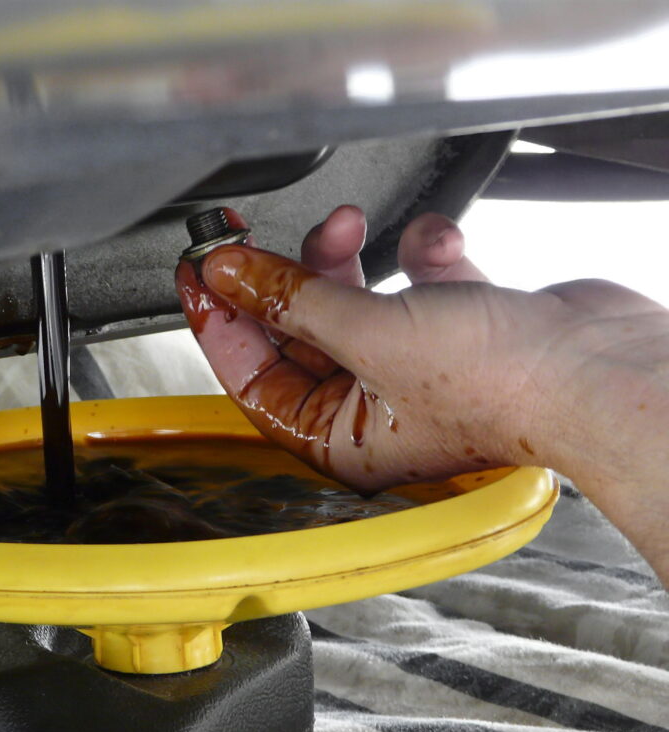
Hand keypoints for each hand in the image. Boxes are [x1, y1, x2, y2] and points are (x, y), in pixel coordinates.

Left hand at [174, 206, 668, 498]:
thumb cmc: (500, 387)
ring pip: (350, 301)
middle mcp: (372, 410)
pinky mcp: (456, 328)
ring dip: (341, 257)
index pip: (251, 378)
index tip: (198, 274)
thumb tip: (227, 276)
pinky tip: (433, 245)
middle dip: (282, 279)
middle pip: (296, 334)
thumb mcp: (368, 335)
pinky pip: (412, 281)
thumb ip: (290, 301)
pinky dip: (417, 253)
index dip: (219, 323)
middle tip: (249, 239)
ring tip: (343, 226)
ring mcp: (415, 368)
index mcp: (338, 439)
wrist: (599, 366)